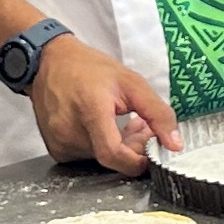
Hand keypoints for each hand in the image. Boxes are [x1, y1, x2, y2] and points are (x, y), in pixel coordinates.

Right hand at [28, 34, 181, 174]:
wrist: (49, 62)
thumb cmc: (89, 68)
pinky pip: (86, 157)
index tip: (151, 155)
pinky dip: (100, 147)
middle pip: (111, 158)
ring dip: (118, 147)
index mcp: (90, 111)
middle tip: (141, 127)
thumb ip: (157, 113)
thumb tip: (174, 145)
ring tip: (122, 122)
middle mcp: (70, 131)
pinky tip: (103, 128)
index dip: (136, 162)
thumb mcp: (131, 82)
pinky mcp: (55, 149)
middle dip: (133, 148)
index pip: (112, 154)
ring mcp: (59, 142)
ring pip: (100, 159)